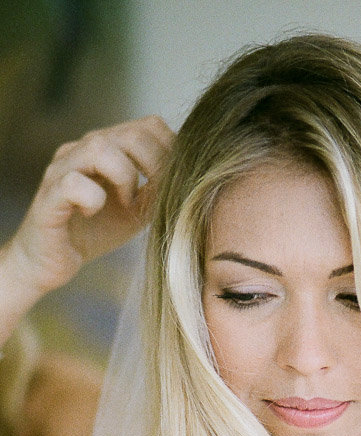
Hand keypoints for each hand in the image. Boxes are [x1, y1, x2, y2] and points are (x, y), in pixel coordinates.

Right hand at [4, 115, 173, 300]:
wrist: (52, 261)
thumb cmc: (95, 231)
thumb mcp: (138, 209)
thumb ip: (158, 190)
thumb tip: (188, 177)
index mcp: (108, 148)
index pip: (149, 126)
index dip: (170, 153)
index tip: (173, 184)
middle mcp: (83, 149)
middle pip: (131, 133)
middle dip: (155, 167)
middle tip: (154, 197)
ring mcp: (63, 169)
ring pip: (100, 149)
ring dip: (125, 179)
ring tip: (126, 204)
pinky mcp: (49, 195)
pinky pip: (74, 183)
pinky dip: (93, 200)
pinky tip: (92, 213)